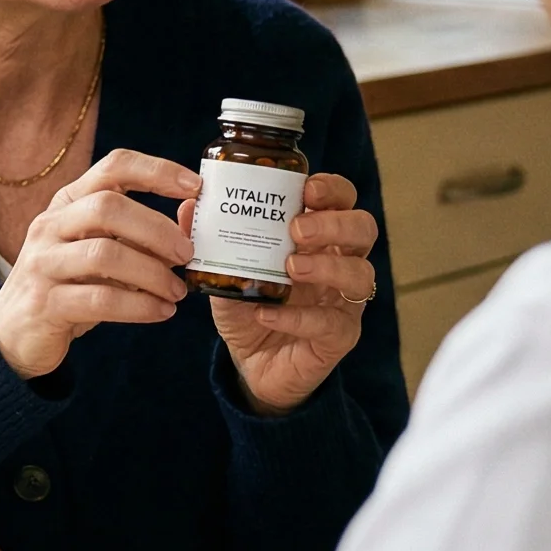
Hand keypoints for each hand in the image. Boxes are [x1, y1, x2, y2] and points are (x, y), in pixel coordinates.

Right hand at [0, 150, 200, 379]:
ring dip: (152, 273)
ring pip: (104, 254)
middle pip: (108, 208)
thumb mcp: (99, 249)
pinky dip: (139, 307)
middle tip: (186, 253)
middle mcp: (51, 225)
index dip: (156, 171)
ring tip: (176, 291)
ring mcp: (43, 263)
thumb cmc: (68, 283)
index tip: (194, 186)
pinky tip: (160, 312)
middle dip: (157, 229)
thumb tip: (189, 216)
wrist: (15, 331)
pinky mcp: (45, 303)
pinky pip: (100, 300)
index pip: (113, 167)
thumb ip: (138, 233)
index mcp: (68, 203)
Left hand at [182, 172, 379, 412]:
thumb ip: (211, 239)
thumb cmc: (249, 304)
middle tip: (296, 230)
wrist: (251, 362)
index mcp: (319, 236)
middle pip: (363, 228)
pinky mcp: (340, 337)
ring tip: (290, 268)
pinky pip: (331, 324)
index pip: (343, 199)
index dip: (332, 189)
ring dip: (326, 266)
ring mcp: (344, 301)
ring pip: (360, 274)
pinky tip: (266, 314)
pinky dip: (298, 317)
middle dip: (334, 223)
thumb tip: (187, 206)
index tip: (307, 189)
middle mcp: (341, 262)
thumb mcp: (225, 269)